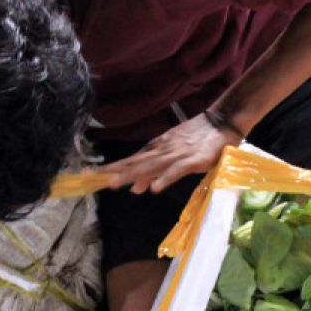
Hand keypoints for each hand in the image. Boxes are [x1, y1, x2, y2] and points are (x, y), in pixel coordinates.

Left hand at [102, 112, 242, 193]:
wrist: (221, 123)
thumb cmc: (197, 140)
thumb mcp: (172, 156)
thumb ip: (154, 171)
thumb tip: (135, 188)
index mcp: (156, 149)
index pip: (129, 160)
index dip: (110, 168)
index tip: (89, 175)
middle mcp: (161, 150)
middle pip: (134, 162)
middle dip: (113, 171)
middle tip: (91, 178)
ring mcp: (176, 154)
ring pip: (150, 166)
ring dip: (132, 174)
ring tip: (114, 184)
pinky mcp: (193, 160)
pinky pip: (177, 170)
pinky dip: (165, 178)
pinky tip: (154, 188)